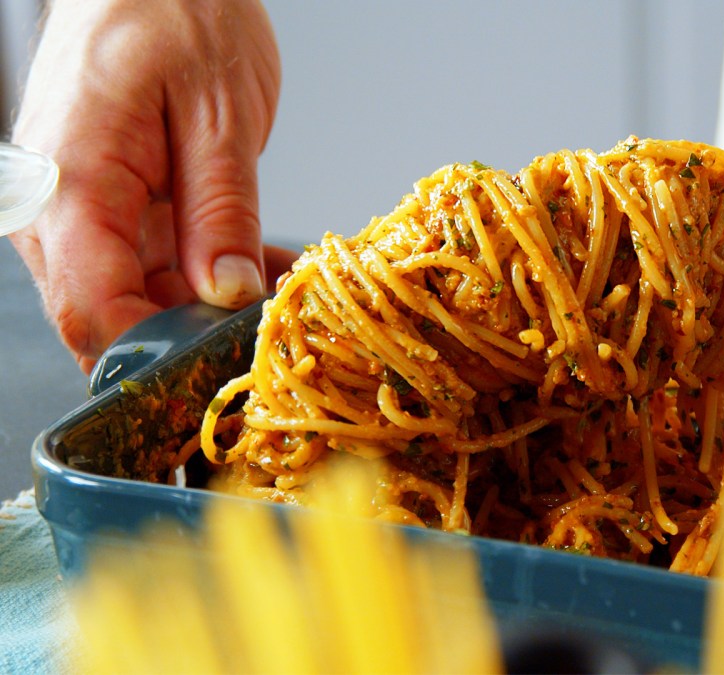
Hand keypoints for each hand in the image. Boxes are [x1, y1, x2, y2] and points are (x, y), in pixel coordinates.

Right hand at [10, 0, 293, 372]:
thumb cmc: (175, 12)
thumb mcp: (220, 114)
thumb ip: (221, 212)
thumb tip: (226, 294)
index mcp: (72, 183)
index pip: (93, 311)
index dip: (157, 357)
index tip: (224, 370)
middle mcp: (55, 207)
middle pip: (108, 316)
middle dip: (189, 339)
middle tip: (269, 337)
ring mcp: (73, 211)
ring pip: (133, 297)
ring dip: (207, 308)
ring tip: (281, 293)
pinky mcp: (104, 208)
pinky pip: (149, 265)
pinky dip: (206, 275)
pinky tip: (263, 270)